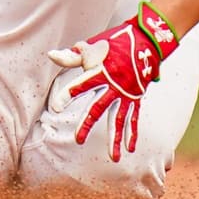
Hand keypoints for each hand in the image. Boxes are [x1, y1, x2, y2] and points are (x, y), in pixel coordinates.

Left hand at [45, 2, 178, 161]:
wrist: (147, 39)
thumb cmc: (115, 42)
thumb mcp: (93, 45)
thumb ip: (72, 56)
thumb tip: (51, 55)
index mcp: (101, 71)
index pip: (80, 85)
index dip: (68, 95)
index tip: (56, 108)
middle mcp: (115, 86)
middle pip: (98, 108)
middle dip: (87, 124)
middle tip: (78, 140)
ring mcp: (127, 93)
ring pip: (119, 119)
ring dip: (115, 138)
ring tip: (113, 158)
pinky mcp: (136, 97)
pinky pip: (134, 118)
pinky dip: (132, 132)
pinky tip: (130, 148)